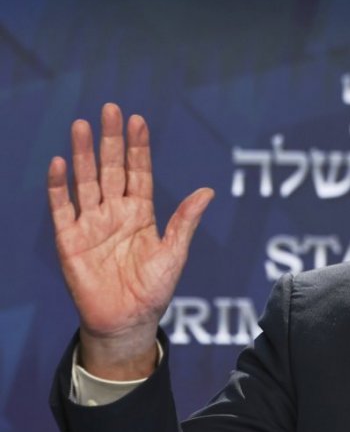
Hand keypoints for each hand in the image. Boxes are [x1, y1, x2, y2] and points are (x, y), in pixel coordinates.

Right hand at [47, 103, 213, 378]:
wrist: (127, 321)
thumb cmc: (153, 289)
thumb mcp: (174, 253)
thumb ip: (185, 221)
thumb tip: (208, 190)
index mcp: (140, 212)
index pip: (138, 171)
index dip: (137, 147)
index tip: (137, 120)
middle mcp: (114, 212)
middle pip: (110, 168)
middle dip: (110, 140)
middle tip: (110, 109)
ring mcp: (90, 224)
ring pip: (85, 181)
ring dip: (82, 154)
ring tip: (81, 125)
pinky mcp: (70, 241)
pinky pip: (62, 209)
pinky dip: (59, 186)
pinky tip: (60, 162)